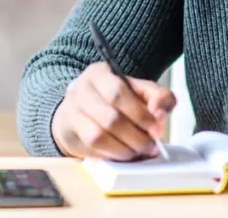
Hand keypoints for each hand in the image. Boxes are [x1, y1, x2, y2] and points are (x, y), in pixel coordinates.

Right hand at [52, 62, 175, 160]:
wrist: (82, 109)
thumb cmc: (115, 100)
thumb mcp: (140, 91)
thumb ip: (158, 97)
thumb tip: (160, 113)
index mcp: (100, 73)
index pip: (119, 93)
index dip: (141, 114)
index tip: (157, 129)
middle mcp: (81, 89)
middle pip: (110, 117)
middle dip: (136, 136)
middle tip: (151, 145)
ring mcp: (71, 112)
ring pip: (99, 136)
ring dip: (124, 148)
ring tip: (139, 151)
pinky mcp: (67, 132)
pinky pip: (91, 148)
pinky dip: (112, 154)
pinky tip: (124, 154)